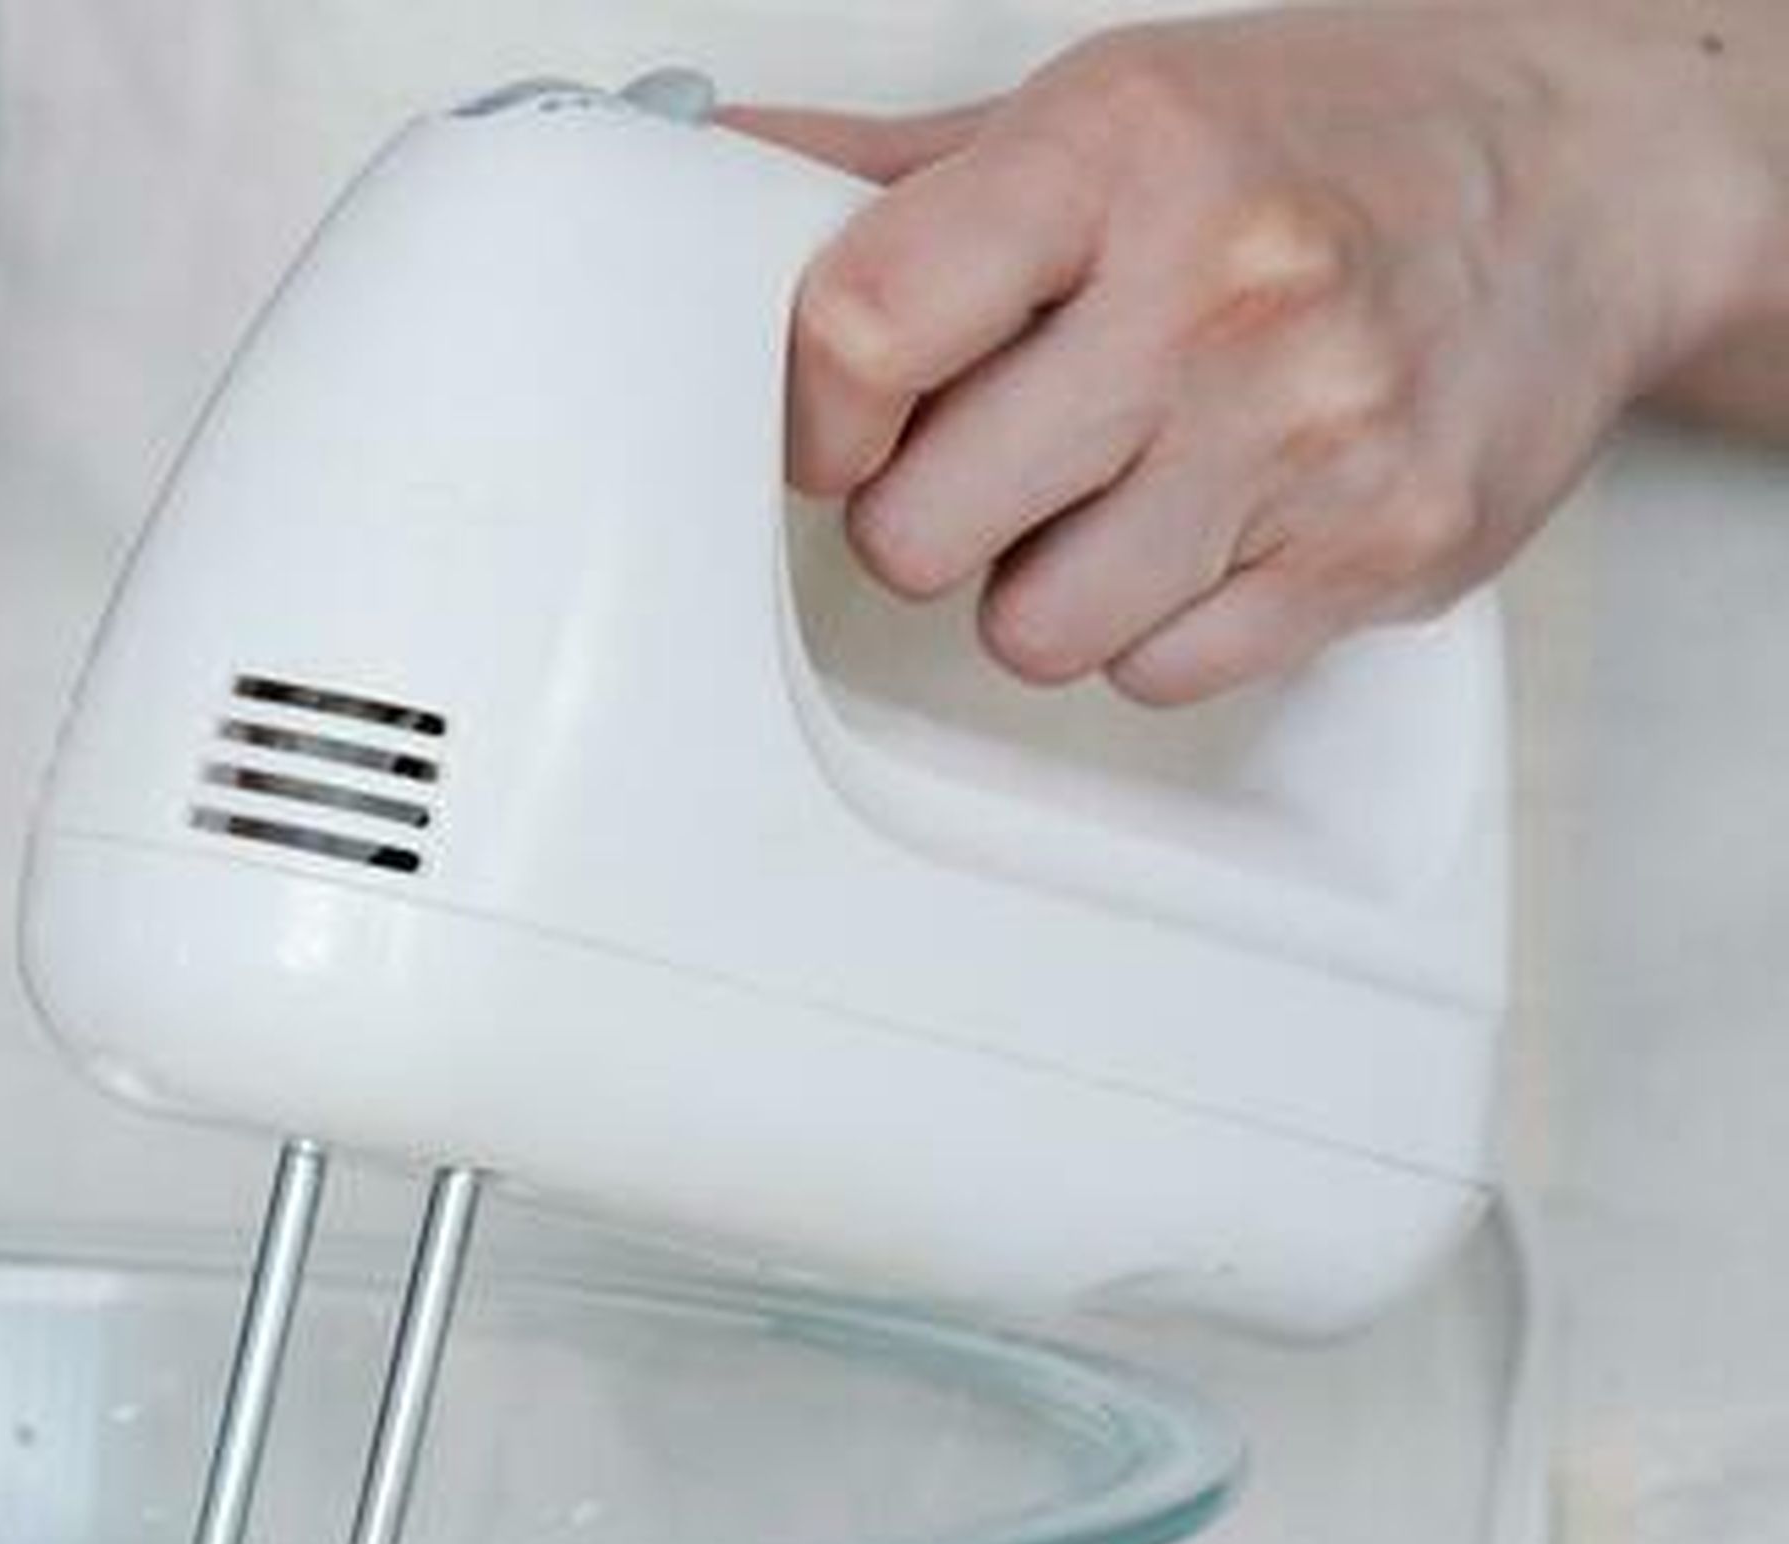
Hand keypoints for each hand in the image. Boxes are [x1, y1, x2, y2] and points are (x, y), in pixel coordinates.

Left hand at [735, 2, 1788, 705]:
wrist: (1592, 177)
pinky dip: (1157, 625)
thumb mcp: (1105, 104)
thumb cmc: (1333, 139)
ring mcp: (1309, 435)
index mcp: (1119, 156)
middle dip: (924, 511)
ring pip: (1033, 628)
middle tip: (989, 455)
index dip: (815, 415)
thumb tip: (715, 170)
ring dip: (1039, 581)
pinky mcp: (1379, 552)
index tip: (841, 423)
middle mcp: (1220, 295)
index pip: (860, 336)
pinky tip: (1205, 523)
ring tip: (1109, 483)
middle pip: (921, 528)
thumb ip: (892, 173)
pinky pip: (1162, 674)